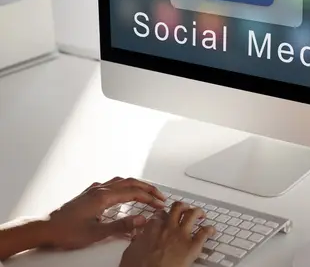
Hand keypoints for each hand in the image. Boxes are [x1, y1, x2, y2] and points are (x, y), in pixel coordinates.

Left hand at [46, 177, 165, 249]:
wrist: (44, 228)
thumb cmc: (66, 231)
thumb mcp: (97, 233)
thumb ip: (121, 225)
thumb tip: (141, 220)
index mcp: (104, 197)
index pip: (134, 193)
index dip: (150, 198)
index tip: (160, 203)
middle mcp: (100, 189)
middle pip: (130, 183)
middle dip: (147, 188)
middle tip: (160, 195)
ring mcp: (93, 190)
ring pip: (121, 181)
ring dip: (136, 185)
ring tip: (146, 191)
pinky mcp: (88, 194)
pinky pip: (111, 183)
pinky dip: (123, 185)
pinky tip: (121, 191)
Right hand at [120, 203, 214, 266]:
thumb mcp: (131, 251)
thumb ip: (137, 241)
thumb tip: (137, 238)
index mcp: (153, 228)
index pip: (159, 214)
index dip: (163, 215)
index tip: (164, 216)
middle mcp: (168, 227)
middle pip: (178, 208)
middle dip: (183, 207)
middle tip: (185, 210)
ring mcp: (182, 235)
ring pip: (193, 214)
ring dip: (198, 212)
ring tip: (200, 215)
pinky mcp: (193, 246)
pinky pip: (204, 233)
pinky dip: (209, 230)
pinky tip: (211, 230)